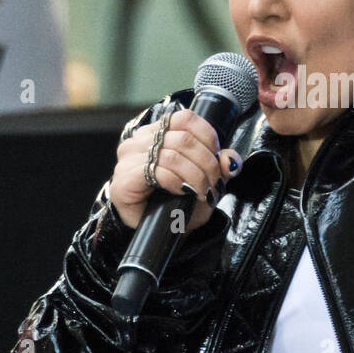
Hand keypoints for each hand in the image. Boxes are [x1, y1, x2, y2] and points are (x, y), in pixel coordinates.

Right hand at [108, 109, 241, 232]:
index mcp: (158, 132)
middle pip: (183, 139)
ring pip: (173, 155)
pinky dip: (177, 183)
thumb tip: (230, 160)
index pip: (185, 119)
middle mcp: (140, 141)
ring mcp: (128, 159)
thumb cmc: (178, 204)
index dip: (207, 137)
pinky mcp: (123, 180)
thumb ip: (219, 167)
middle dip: (207, 163)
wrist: (158, 233)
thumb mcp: (205, 182)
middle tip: (214, 183)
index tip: (217, 158)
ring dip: (195, 176)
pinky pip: (158, 173)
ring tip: (202, 191)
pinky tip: (182, 192)